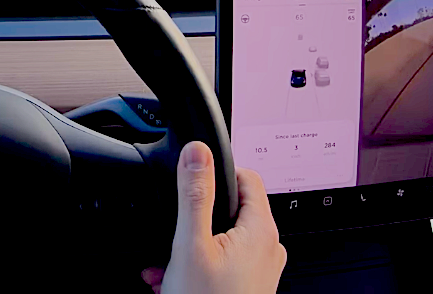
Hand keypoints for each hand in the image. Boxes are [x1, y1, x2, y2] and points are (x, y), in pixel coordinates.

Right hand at [140, 141, 286, 293]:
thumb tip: (198, 153)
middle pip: (230, 210)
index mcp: (260, 230)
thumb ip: (195, 194)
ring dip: (189, 247)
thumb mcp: (191, 244)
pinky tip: (170, 281)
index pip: (247, 177)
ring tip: (164, 264)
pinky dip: (196, 267)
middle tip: (172, 233)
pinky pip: (222, 265)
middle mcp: (268, 248)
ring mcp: (260, 271)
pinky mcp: (248, 288)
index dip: (217, 174)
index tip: (193, 182)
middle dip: (194, 219)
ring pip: (221, 240)